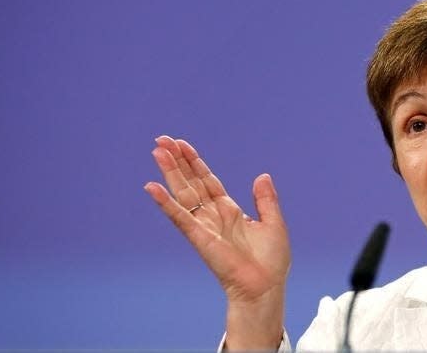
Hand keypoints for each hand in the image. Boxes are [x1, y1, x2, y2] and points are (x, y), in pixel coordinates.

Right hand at [144, 135, 289, 347]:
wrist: (265, 286)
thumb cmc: (270, 261)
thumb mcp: (274, 223)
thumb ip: (265, 199)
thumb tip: (262, 175)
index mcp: (230, 211)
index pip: (208, 180)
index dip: (195, 162)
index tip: (182, 145)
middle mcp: (214, 216)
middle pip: (191, 182)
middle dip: (177, 161)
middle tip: (161, 140)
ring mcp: (204, 226)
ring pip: (183, 193)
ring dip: (170, 172)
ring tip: (157, 151)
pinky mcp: (199, 238)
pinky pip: (180, 217)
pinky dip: (166, 203)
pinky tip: (152, 187)